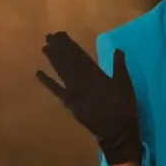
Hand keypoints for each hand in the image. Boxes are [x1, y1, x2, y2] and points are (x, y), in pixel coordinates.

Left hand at [36, 32, 140, 165]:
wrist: (116, 131)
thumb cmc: (124, 107)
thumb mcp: (126, 85)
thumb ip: (120, 67)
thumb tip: (118, 49)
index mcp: (95, 74)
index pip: (78, 55)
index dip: (68, 44)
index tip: (60, 34)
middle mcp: (80, 80)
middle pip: (67, 61)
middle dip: (58, 48)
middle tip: (49, 36)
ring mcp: (73, 92)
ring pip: (60, 71)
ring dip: (52, 59)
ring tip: (45, 47)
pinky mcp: (69, 103)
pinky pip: (56, 91)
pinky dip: (47, 82)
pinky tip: (38, 73)